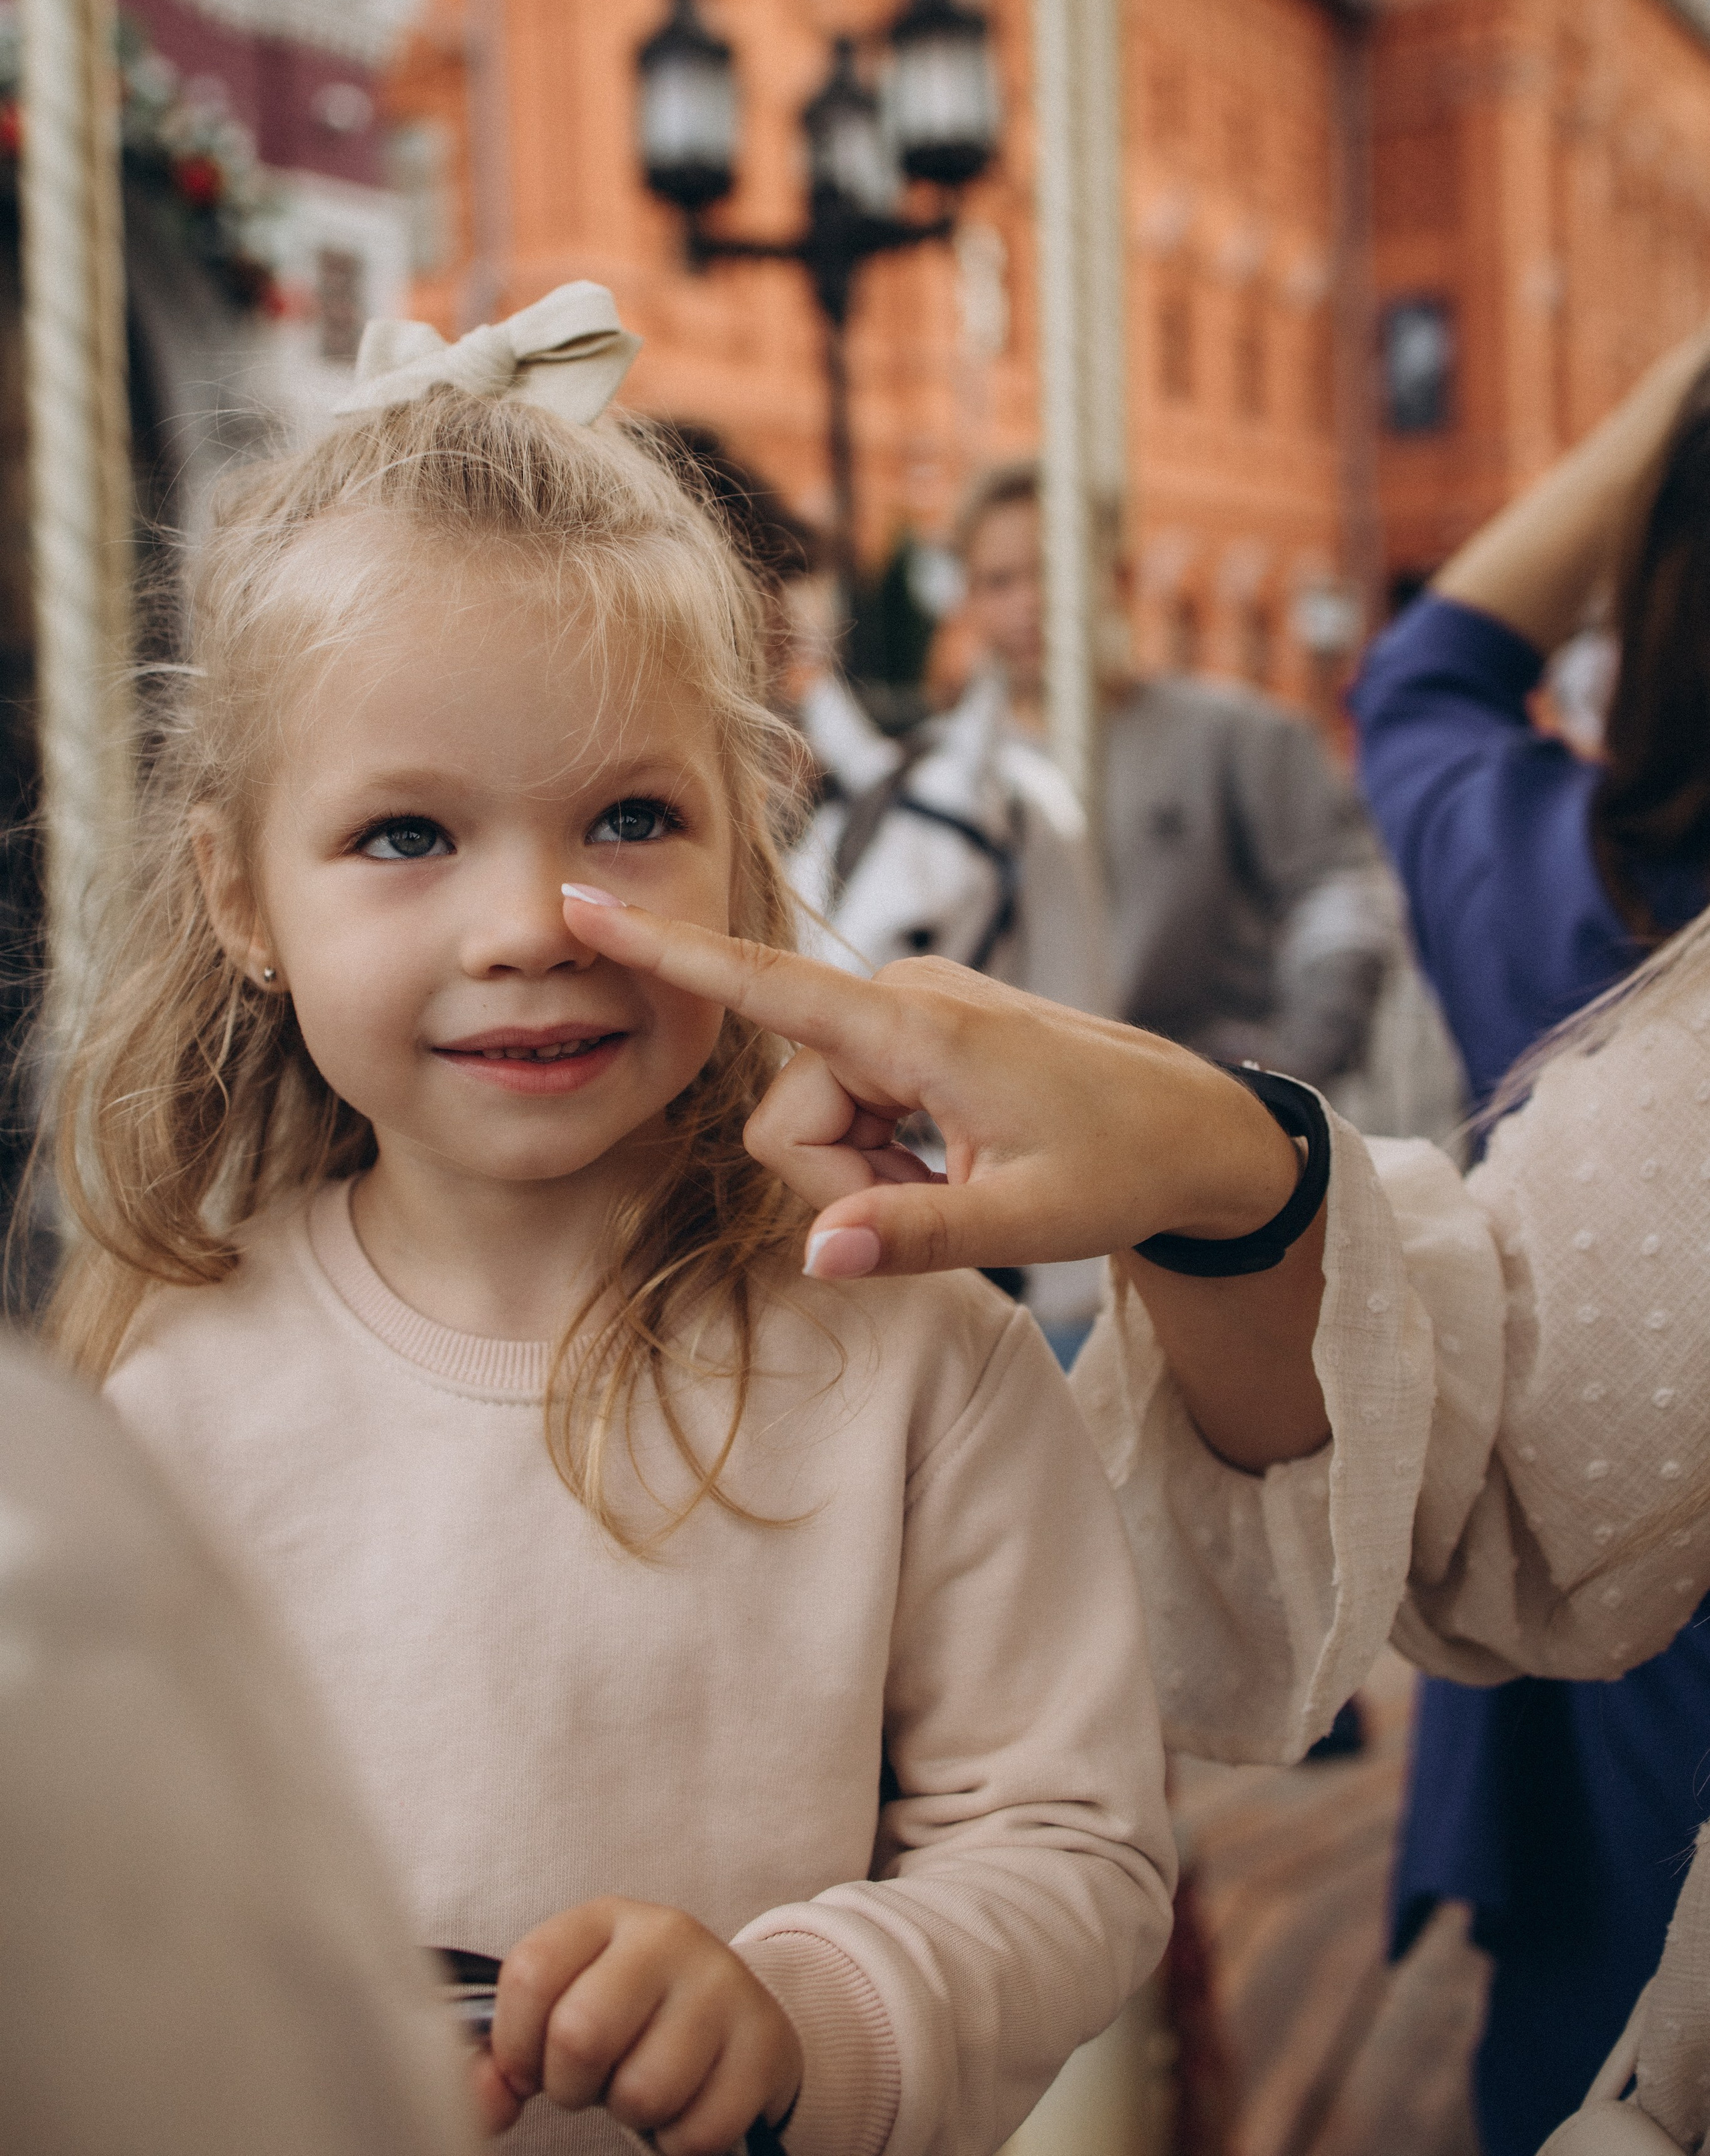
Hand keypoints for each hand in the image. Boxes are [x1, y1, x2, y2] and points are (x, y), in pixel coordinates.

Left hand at [471, 1897, 801, 2148]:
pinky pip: (698, 2131)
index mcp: (606, 1918)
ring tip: (645, 2081)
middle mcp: (667, 1936)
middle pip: (580, 2032)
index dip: (514, 2042)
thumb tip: (484, 2105)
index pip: (529, 1973)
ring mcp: (721, 1985)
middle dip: (571, 2084)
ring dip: (633, 2113)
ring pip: (643, 2090)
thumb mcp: (566, 2008)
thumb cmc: (631, 2016)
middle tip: (592, 2079)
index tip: (529, 2064)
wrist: (735, 2015)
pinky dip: (681, 2139)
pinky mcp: (765, 2043)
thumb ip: (507, 2056)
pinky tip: (689, 2101)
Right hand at [559, 888, 1299, 1277]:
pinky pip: (846, 1107)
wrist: (1193, 1128)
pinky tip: (950, 1165)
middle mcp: (897, 1001)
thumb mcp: (1029, 1224)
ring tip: (957, 1185)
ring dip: (868, 1176)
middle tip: (938, 1203)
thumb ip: (915, 1239)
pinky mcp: (910, 1032)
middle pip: (788, 1118)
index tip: (582, 902)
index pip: (766, 984)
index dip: (667, 953)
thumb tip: (815, 1260)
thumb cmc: (1125, 1167)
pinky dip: (884, 1155)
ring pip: (813, 1121)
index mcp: (918, 1028)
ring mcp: (903, 1013)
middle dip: (841, 1184)